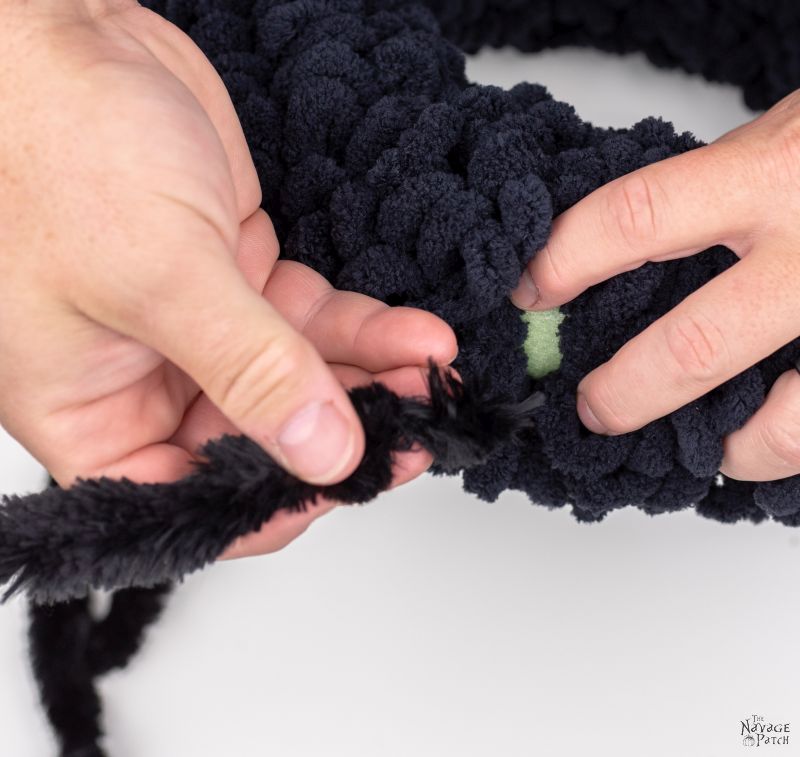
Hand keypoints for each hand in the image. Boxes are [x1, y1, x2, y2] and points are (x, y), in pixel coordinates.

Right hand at [0, 1, 456, 558]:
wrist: (73, 40)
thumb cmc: (56, 145)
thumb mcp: (157, 274)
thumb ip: (248, 372)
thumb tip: (322, 454)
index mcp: (93, 411)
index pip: (191, 500)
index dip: (274, 506)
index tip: (351, 484)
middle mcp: (147, 381)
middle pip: (262, 441)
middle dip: (344, 433)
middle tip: (415, 429)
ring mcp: (202, 332)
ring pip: (301, 380)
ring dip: (372, 379)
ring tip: (432, 374)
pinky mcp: (243, 282)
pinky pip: (314, 324)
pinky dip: (366, 328)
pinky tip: (415, 334)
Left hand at [510, 90, 799, 482]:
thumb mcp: (783, 138)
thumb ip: (715, 188)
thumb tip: (620, 245)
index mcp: (773, 175)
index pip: (638, 220)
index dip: (566, 260)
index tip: (529, 291)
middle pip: (695, 348)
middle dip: (625, 393)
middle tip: (592, 409)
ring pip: (786, 424)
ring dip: (728, 447)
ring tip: (705, 445)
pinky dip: (790, 448)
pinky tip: (770, 440)